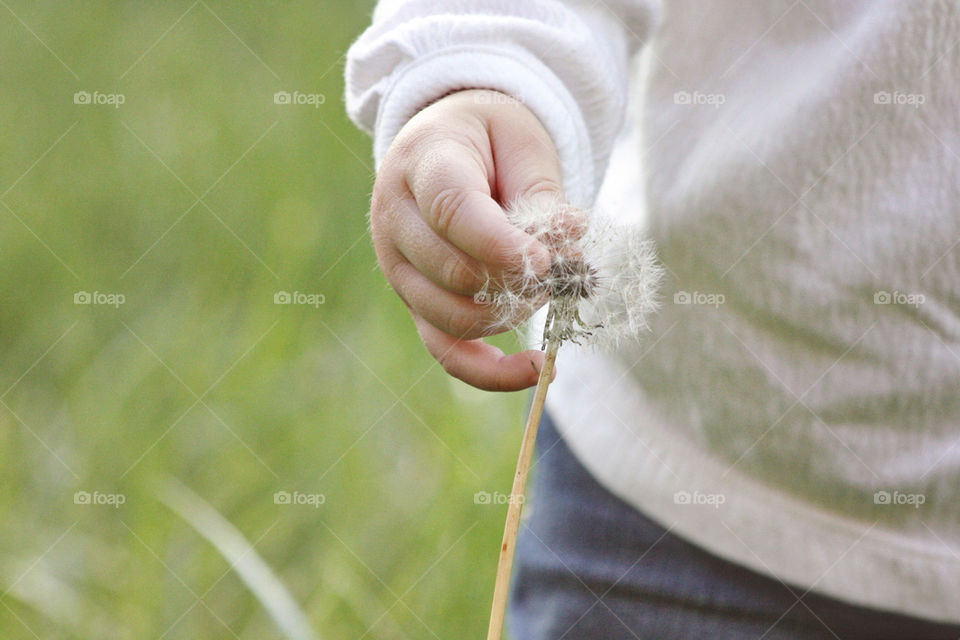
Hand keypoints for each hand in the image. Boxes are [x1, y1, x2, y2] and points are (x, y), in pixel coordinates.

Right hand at [370, 89, 565, 390]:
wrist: (447, 145)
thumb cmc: (489, 140)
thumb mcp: (521, 144)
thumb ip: (542, 194)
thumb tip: (570, 239)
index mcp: (421, 164)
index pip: (452, 212)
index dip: (502, 244)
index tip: (549, 261)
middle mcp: (395, 221)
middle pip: (454, 273)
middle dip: (519, 279)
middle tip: (564, 266)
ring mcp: (399, 269)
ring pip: (454, 317)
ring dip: (513, 312)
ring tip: (549, 285)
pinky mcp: (416, 304)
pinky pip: (447, 352)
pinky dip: (491, 372)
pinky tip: (537, 369)